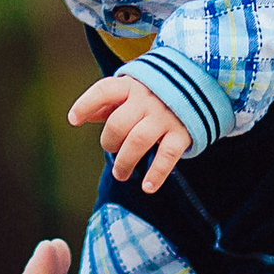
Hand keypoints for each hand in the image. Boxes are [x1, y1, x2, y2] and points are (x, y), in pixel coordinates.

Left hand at [67, 70, 189, 192]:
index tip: (73, 120)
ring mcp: (165, 116)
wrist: (200, 85)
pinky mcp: (182, 133)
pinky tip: (148, 188)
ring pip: (138, 141)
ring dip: (125, 162)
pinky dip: (156, 174)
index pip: (104, 91)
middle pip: (118, 123)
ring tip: (121, 174)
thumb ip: (111, 102)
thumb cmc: (157, 92)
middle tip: (111, 150)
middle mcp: (147, 99)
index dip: (86, 105)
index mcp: (132, 86)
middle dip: (109, 142)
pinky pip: (167, 156)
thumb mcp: (133, 89)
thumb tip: (87, 116)